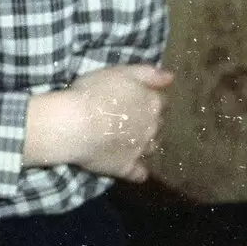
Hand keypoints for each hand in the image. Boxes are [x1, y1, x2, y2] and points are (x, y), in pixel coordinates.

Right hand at [25, 64, 172, 181]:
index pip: (161, 102)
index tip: (135, 99)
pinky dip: (137, 171)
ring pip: (151, 147)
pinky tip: (129, 166)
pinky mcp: (127, 167)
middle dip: (148, 122)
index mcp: (151, 102)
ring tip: (127, 140)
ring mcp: (141, 149)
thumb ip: (148, 73)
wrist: (75, 124)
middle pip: (157, 124)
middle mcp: (152, 127)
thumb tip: (171, 78)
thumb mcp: (120, 72)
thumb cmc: (93, 92)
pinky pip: (139, 173)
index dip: (148, 100)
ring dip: (144, 144)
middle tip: (128, 118)